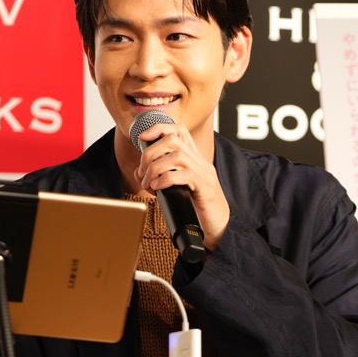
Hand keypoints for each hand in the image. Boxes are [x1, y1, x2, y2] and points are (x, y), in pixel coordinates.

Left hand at [133, 120, 231, 250]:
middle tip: (142, 173)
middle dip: (150, 153)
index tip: (142, 138)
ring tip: (148, 183)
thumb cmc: (197, 209)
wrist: (219, 228)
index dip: (159, 128)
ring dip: (155, 168)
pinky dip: (165, 179)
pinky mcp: (205, 188)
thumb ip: (159, 178)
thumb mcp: (176, 189)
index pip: (179, 130)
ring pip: (176, 156)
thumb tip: (138, 172)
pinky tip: (157, 188)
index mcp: (195, 159)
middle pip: (173, 140)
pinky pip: (184, 174)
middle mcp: (201, 162)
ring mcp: (204, 174)